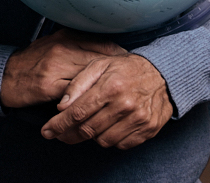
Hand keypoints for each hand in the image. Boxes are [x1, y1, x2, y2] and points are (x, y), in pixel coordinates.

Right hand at [1, 28, 123, 108]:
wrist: (4, 75)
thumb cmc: (32, 62)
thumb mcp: (55, 45)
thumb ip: (78, 45)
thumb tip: (107, 50)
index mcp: (67, 37)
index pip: (102, 44)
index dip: (120, 56)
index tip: (132, 65)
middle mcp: (63, 48)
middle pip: (100, 60)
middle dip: (118, 72)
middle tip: (133, 82)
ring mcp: (55, 66)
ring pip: (90, 77)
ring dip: (106, 88)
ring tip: (120, 96)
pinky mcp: (47, 85)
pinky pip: (74, 94)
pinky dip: (88, 100)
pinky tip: (98, 106)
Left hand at [41, 53, 172, 149]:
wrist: (162, 74)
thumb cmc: (125, 68)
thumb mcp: (99, 65)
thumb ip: (78, 84)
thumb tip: (61, 106)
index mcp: (110, 87)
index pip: (77, 113)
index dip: (58, 125)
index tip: (46, 131)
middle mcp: (125, 105)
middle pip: (87, 129)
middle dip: (68, 134)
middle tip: (58, 134)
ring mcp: (138, 119)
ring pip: (102, 140)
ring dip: (91, 136)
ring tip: (88, 125)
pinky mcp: (147, 130)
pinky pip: (120, 144)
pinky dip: (110, 139)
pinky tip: (107, 128)